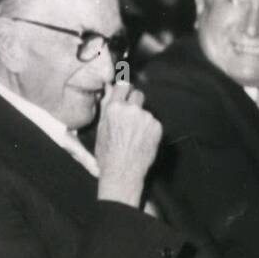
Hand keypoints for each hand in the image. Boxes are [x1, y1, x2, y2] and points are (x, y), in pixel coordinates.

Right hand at [94, 83, 162, 207]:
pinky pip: (153, 122)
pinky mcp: (157, 127)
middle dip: (135, 102)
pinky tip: (142, 140)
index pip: (123, 85)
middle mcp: (131, 109)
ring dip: (142, 118)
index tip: (126, 95)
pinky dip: (150, 129)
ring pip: (146, 111)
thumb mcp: (101, 129)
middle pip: (138, 94)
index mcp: (114, 108)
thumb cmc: (108, 154)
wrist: (123, 172)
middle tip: (131, 117)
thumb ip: (107, 108)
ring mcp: (146, 117)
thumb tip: (110, 91)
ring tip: (134, 135)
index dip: (125, 91)